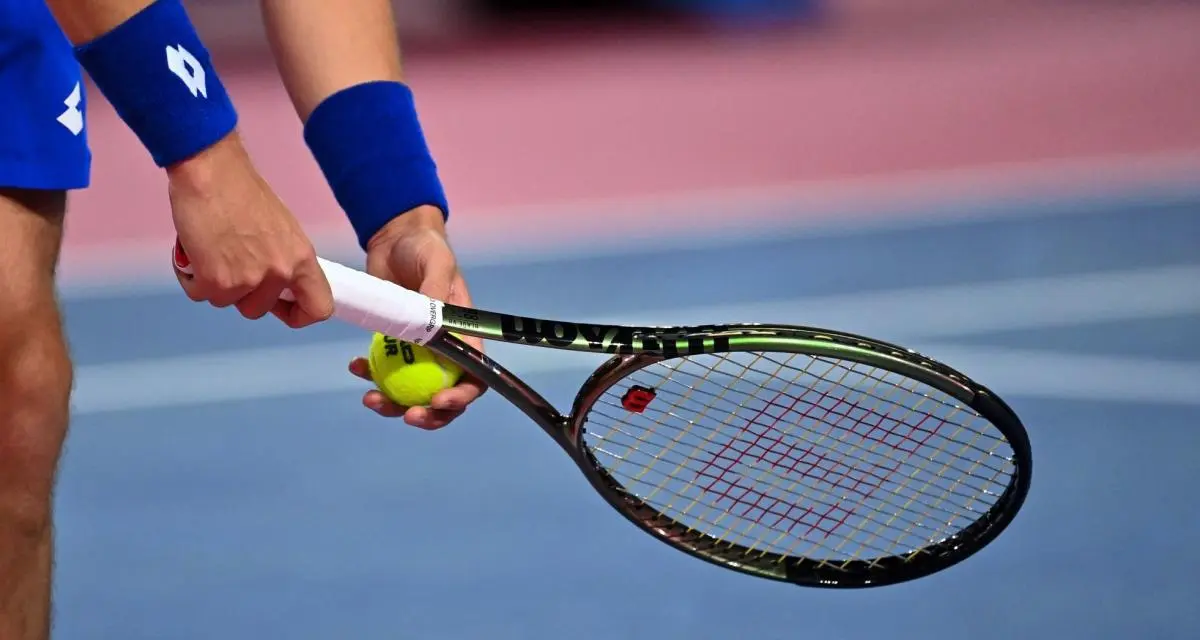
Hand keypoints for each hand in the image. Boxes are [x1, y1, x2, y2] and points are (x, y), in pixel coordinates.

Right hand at [169, 133, 333, 327]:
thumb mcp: (282, 229)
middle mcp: (280, 272)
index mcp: (302, 258)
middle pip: (258, 309)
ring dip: (214, 282)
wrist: (211, 171)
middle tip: (229, 263)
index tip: (282, 306)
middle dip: (241, 292)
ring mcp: (248, 279)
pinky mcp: (215, 280)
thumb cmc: (242, 193)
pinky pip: (200, 294)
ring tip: (212, 249)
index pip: (319, 307)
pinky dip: (192, 277)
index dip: (298, 313)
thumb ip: (284, 259)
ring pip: (226, 302)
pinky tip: (193, 251)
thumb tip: (280, 285)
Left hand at [347, 206, 486, 429]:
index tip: (437, 401)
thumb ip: (436, 290)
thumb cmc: (424, 246)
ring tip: (370, 398)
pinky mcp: (392, 344)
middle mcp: (445, 348)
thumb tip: (434, 321)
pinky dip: (370, 375)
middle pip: (444, 395)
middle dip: (428, 414)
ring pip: (411, 392)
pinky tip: (355, 367)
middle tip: (406, 415)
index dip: (461, 396)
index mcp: (465, 334)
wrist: (394, 237)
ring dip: (393, 403)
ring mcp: (417, 351)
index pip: (474, 376)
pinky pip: (383, 371)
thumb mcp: (436, 262)